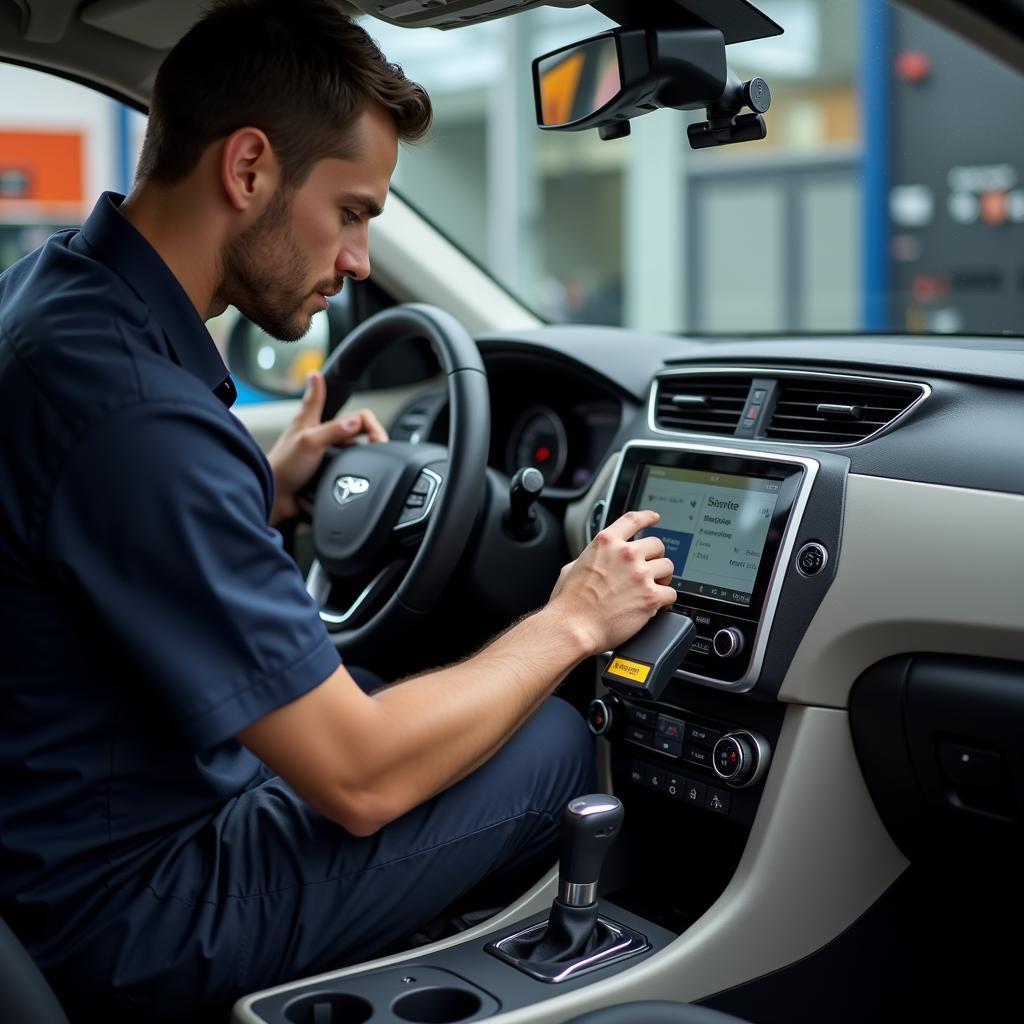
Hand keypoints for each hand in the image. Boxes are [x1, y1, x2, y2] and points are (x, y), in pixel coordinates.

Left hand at [266, 370, 387, 524]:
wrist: (276, 496)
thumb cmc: (283, 467)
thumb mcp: (308, 442)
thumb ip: (333, 430)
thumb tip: (357, 421)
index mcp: (315, 420)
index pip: (346, 407)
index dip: (367, 419)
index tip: (375, 432)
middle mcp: (324, 435)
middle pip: (359, 429)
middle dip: (373, 437)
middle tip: (380, 448)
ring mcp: (329, 453)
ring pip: (357, 449)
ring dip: (367, 455)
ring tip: (374, 461)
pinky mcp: (331, 470)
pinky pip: (352, 467)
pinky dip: (360, 469)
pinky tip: (361, 474)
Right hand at [548, 510, 676, 655]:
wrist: (573, 627)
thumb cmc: (569, 603)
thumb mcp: (572, 567)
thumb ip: (592, 558)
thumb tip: (599, 560)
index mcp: (606, 543)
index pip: (633, 520)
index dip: (647, 517)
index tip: (654, 517)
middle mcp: (625, 554)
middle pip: (657, 544)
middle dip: (655, 558)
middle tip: (649, 571)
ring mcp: (640, 574)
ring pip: (668, 567)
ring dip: (662, 578)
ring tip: (652, 589)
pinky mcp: (651, 596)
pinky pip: (671, 593)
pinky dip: (665, 601)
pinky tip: (655, 606)